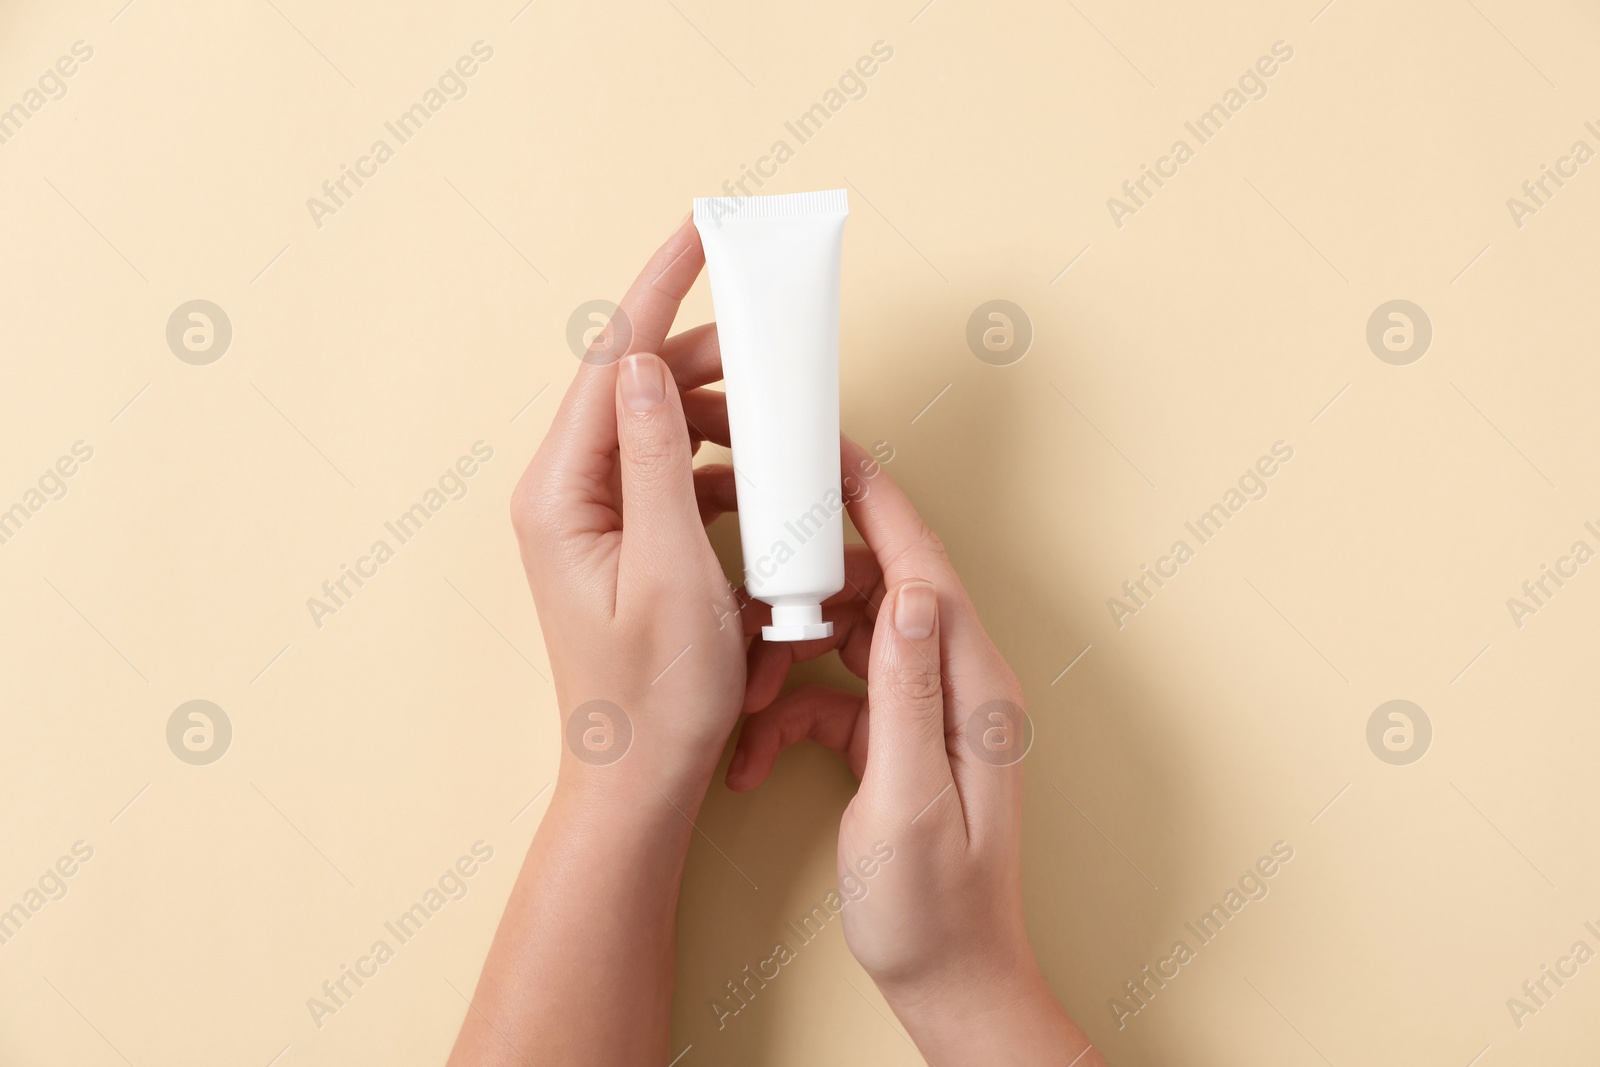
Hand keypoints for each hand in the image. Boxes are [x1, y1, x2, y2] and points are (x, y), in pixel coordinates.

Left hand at [510, 217, 743, 798]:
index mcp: (561, 493)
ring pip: (659, 426)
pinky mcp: (623, 540)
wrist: (642, 779)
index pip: (611, 362)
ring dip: (721, 417)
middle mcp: (566, 493)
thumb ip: (656, 459)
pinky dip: (721, 467)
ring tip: (780, 428)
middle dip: (707, 359)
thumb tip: (647, 365)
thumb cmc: (657, 694)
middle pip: (636, 386)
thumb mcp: (670, 570)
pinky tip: (763, 486)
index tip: (701, 230)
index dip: (660, 289)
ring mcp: (592, 516)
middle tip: (776, 346)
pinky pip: (673, 474)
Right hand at [727, 439, 1101, 1065]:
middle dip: (803, 584)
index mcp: (972, 688)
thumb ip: (907, 692)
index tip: (827, 450)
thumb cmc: (935, 910)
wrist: (950, 982)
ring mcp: (924, 709)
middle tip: (745, 572)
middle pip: (877, 589)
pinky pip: (832, 692)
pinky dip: (786, 708)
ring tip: (743, 693)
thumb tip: (908, 591)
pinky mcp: (895, 736)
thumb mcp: (909, 801)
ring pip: (844, 638)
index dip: (874, 501)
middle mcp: (956, 684)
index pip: (923, 566)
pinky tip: (752, 750)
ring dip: (784, 656)